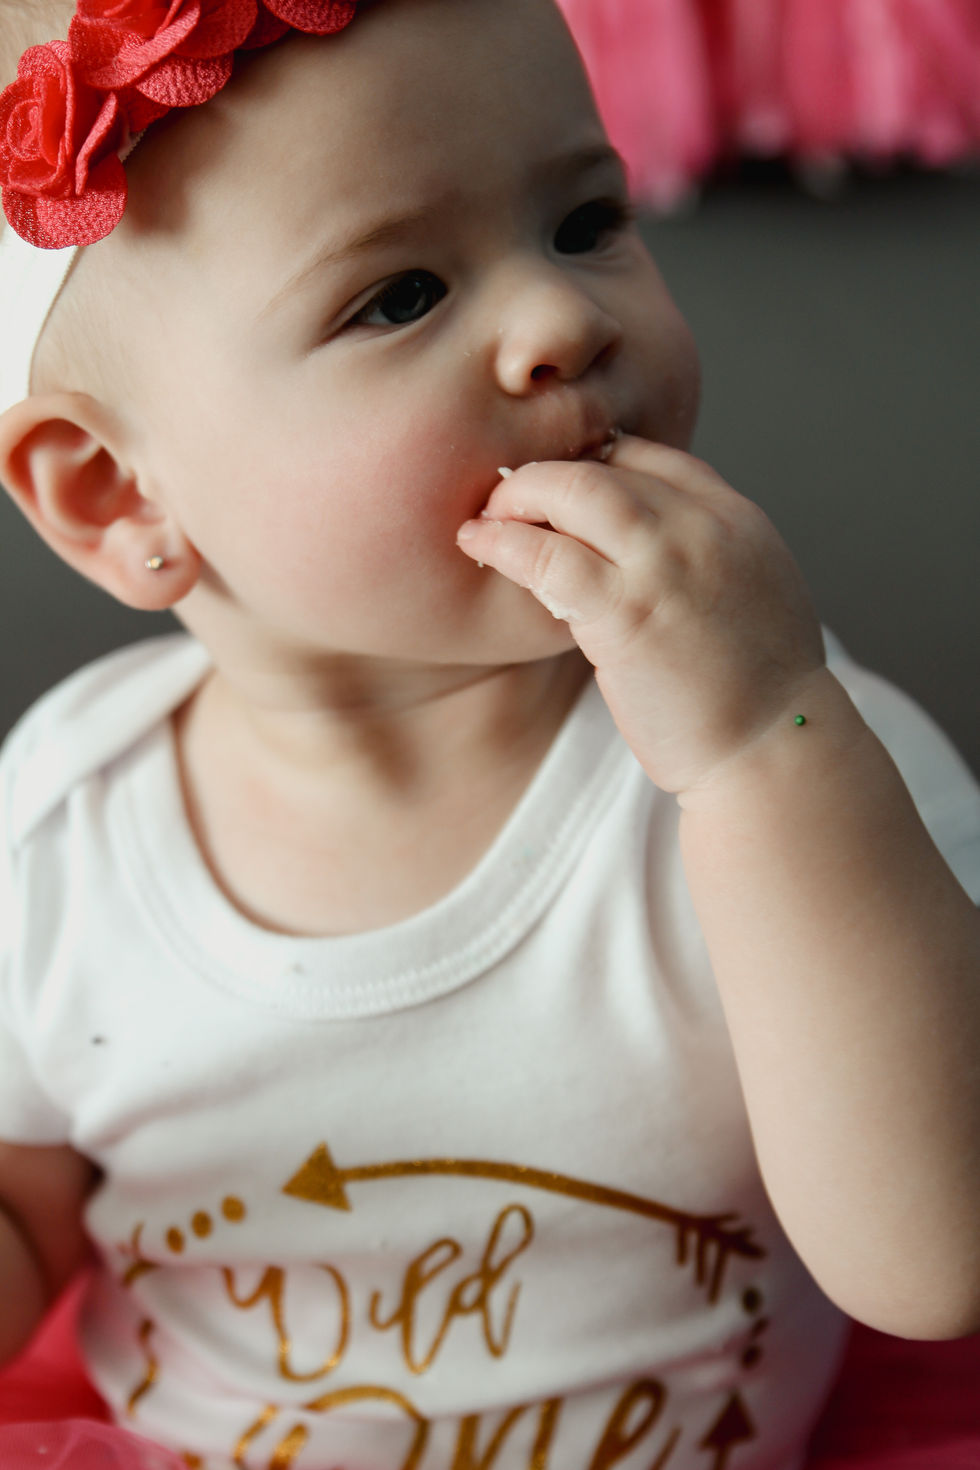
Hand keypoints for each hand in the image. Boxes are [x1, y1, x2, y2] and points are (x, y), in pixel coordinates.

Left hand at [457, 436, 825, 793]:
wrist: (774, 749)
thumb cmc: (754, 690)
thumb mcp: (753, 591)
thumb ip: (704, 555)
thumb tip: (649, 545)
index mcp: (736, 519)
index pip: (649, 456)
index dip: (592, 462)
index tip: (557, 489)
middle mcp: (702, 528)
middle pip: (605, 465)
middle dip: (544, 474)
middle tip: (506, 501)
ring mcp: (664, 567)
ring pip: (573, 492)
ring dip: (518, 498)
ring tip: (485, 521)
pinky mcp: (625, 614)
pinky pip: (548, 556)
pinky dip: (503, 543)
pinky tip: (478, 547)